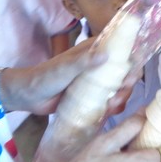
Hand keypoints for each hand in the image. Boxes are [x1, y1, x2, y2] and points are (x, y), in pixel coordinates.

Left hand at [0, 40, 138, 115]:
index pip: (122, 49)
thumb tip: (107, 54)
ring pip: (120, 86)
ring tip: (113, 106)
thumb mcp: (64, 68)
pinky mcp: (93, 96)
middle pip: (125, 70)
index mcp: (95, 50)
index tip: (130, 74)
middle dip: (128, 83)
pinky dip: (115, 106)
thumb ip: (84, 61)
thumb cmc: (45, 76)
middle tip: (121, 94)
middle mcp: (100, 63)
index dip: (132, 59)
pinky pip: (110, 99)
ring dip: (123, 96)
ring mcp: (97, 81)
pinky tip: (110, 112)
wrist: (28, 97)